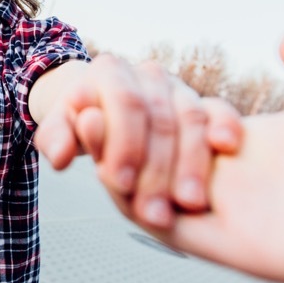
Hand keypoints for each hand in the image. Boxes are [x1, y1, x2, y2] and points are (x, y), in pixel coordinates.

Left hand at [36, 55, 241, 228]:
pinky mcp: (204, 102)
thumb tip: (62, 155)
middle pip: (159, 116)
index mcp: (108, 71)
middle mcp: (146, 73)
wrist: (101, 108)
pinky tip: (227, 147)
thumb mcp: (60, 131)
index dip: (123, 144)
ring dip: (192, 163)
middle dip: (157, 167)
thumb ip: (57, 140)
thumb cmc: (77, 124)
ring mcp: (178, 86)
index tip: (119, 185)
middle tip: (154, 211)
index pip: (123, 103)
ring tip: (189, 203)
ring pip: (191, 117)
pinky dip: (226, 126)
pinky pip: (220, 110)